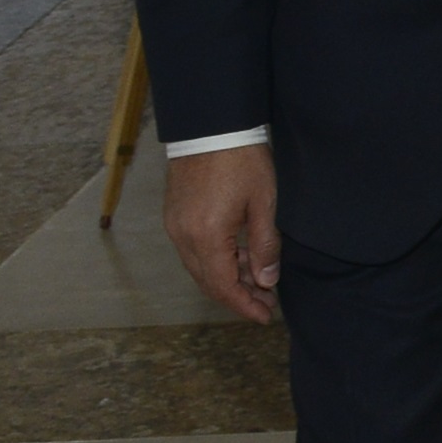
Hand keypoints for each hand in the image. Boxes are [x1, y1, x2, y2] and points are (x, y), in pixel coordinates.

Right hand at [164, 145, 282, 322]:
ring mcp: (175, 226)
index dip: (243, 305)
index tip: (264, 317)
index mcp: (206, 236)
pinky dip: (216, 260)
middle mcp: (183, 236)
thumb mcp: (264, 203)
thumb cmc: (242, 160)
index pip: (222, 286)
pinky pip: (194, 250)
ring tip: (258, 282)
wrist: (212, 125)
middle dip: (237, 296)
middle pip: (208, 281)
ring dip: (227, 278)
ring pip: (200, 267)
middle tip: (266, 303)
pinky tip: (239, 258)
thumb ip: (265, 246)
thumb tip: (266, 281)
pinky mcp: (175, 215)